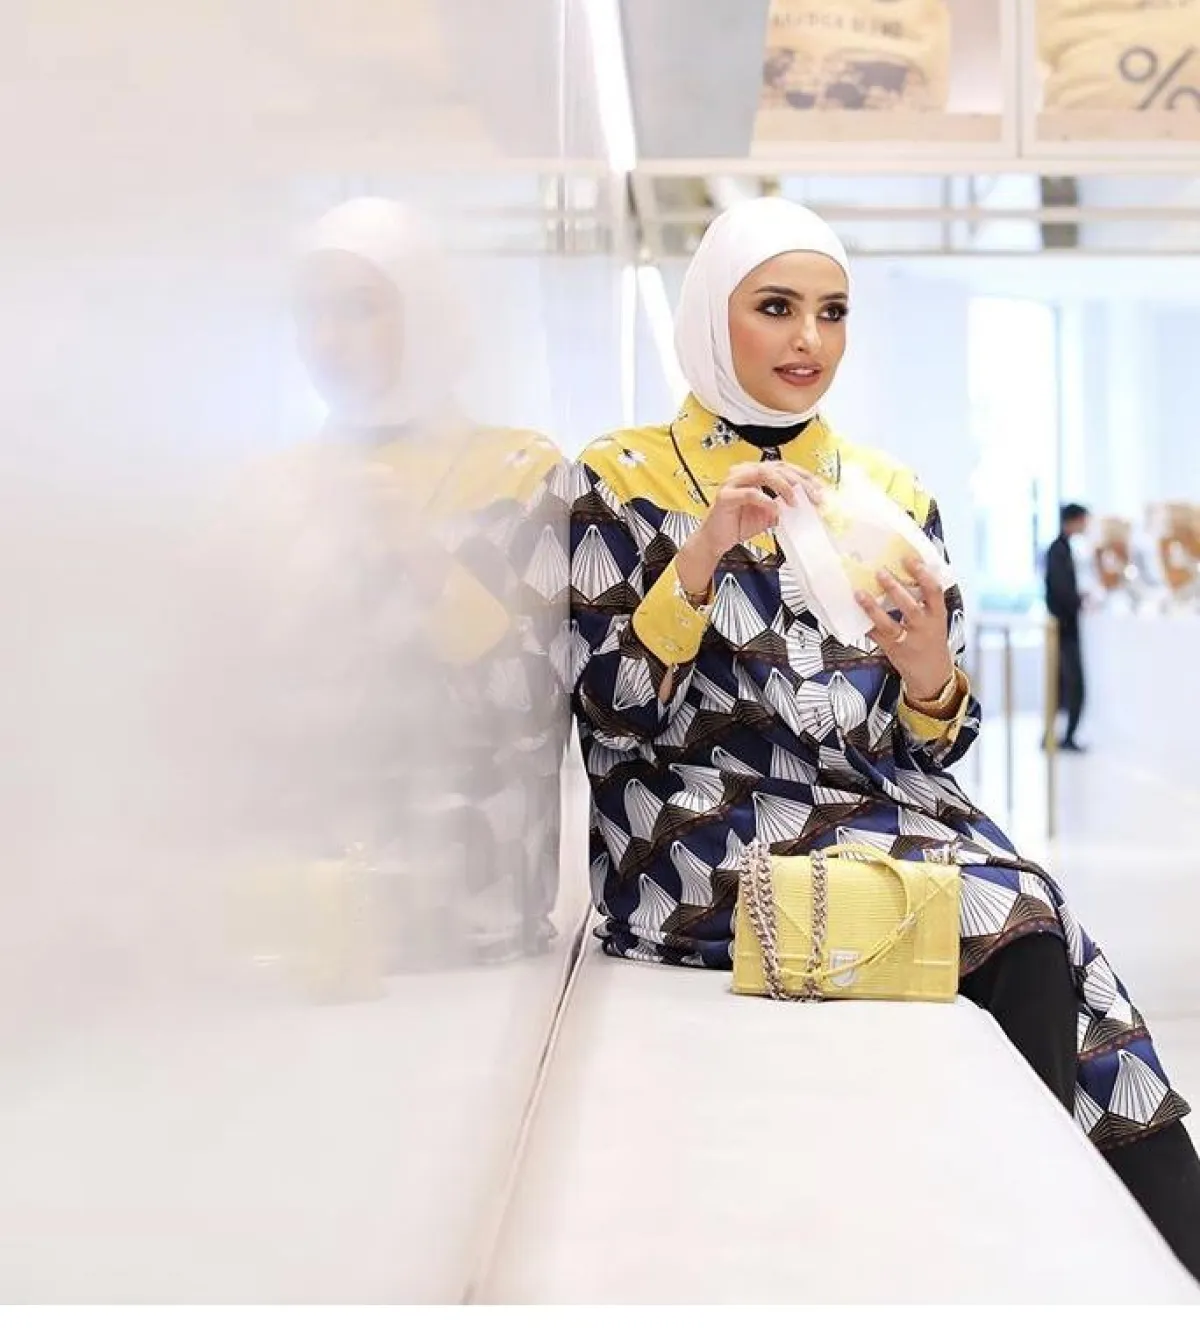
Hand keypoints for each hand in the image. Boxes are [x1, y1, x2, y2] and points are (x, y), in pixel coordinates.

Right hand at [676, 461, 823, 596]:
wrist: (715, 540)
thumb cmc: (737, 523)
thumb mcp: (768, 515)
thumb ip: (784, 506)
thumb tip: (807, 505)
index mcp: (754, 472)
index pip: (784, 467)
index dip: (804, 475)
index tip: (820, 488)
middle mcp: (743, 472)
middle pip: (777, 468)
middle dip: (799, 481)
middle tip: (814, 496)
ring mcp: (733, 482)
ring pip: (764, 474)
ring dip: (784, 486)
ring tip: (795, 501)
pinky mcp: (725, 496)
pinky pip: (750, 493)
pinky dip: (765, 501)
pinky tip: (775, 510)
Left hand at [855, 557, 953, 700]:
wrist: (933, 675)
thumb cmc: (932, 641)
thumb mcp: (936, 620)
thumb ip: (925, 600)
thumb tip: (909, 570)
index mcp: (938, 616)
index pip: (934, 592)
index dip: (923, 575)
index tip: (910, 559)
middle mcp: (924, 628)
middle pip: (910, 607)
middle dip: (894, 589)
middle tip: (880, 572)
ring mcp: (908, 641)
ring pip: (889, 624)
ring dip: (872, 608)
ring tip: (860, 593)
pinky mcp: (892, 650)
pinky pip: (876, 636)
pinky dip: (865, 624)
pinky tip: (854, 613)